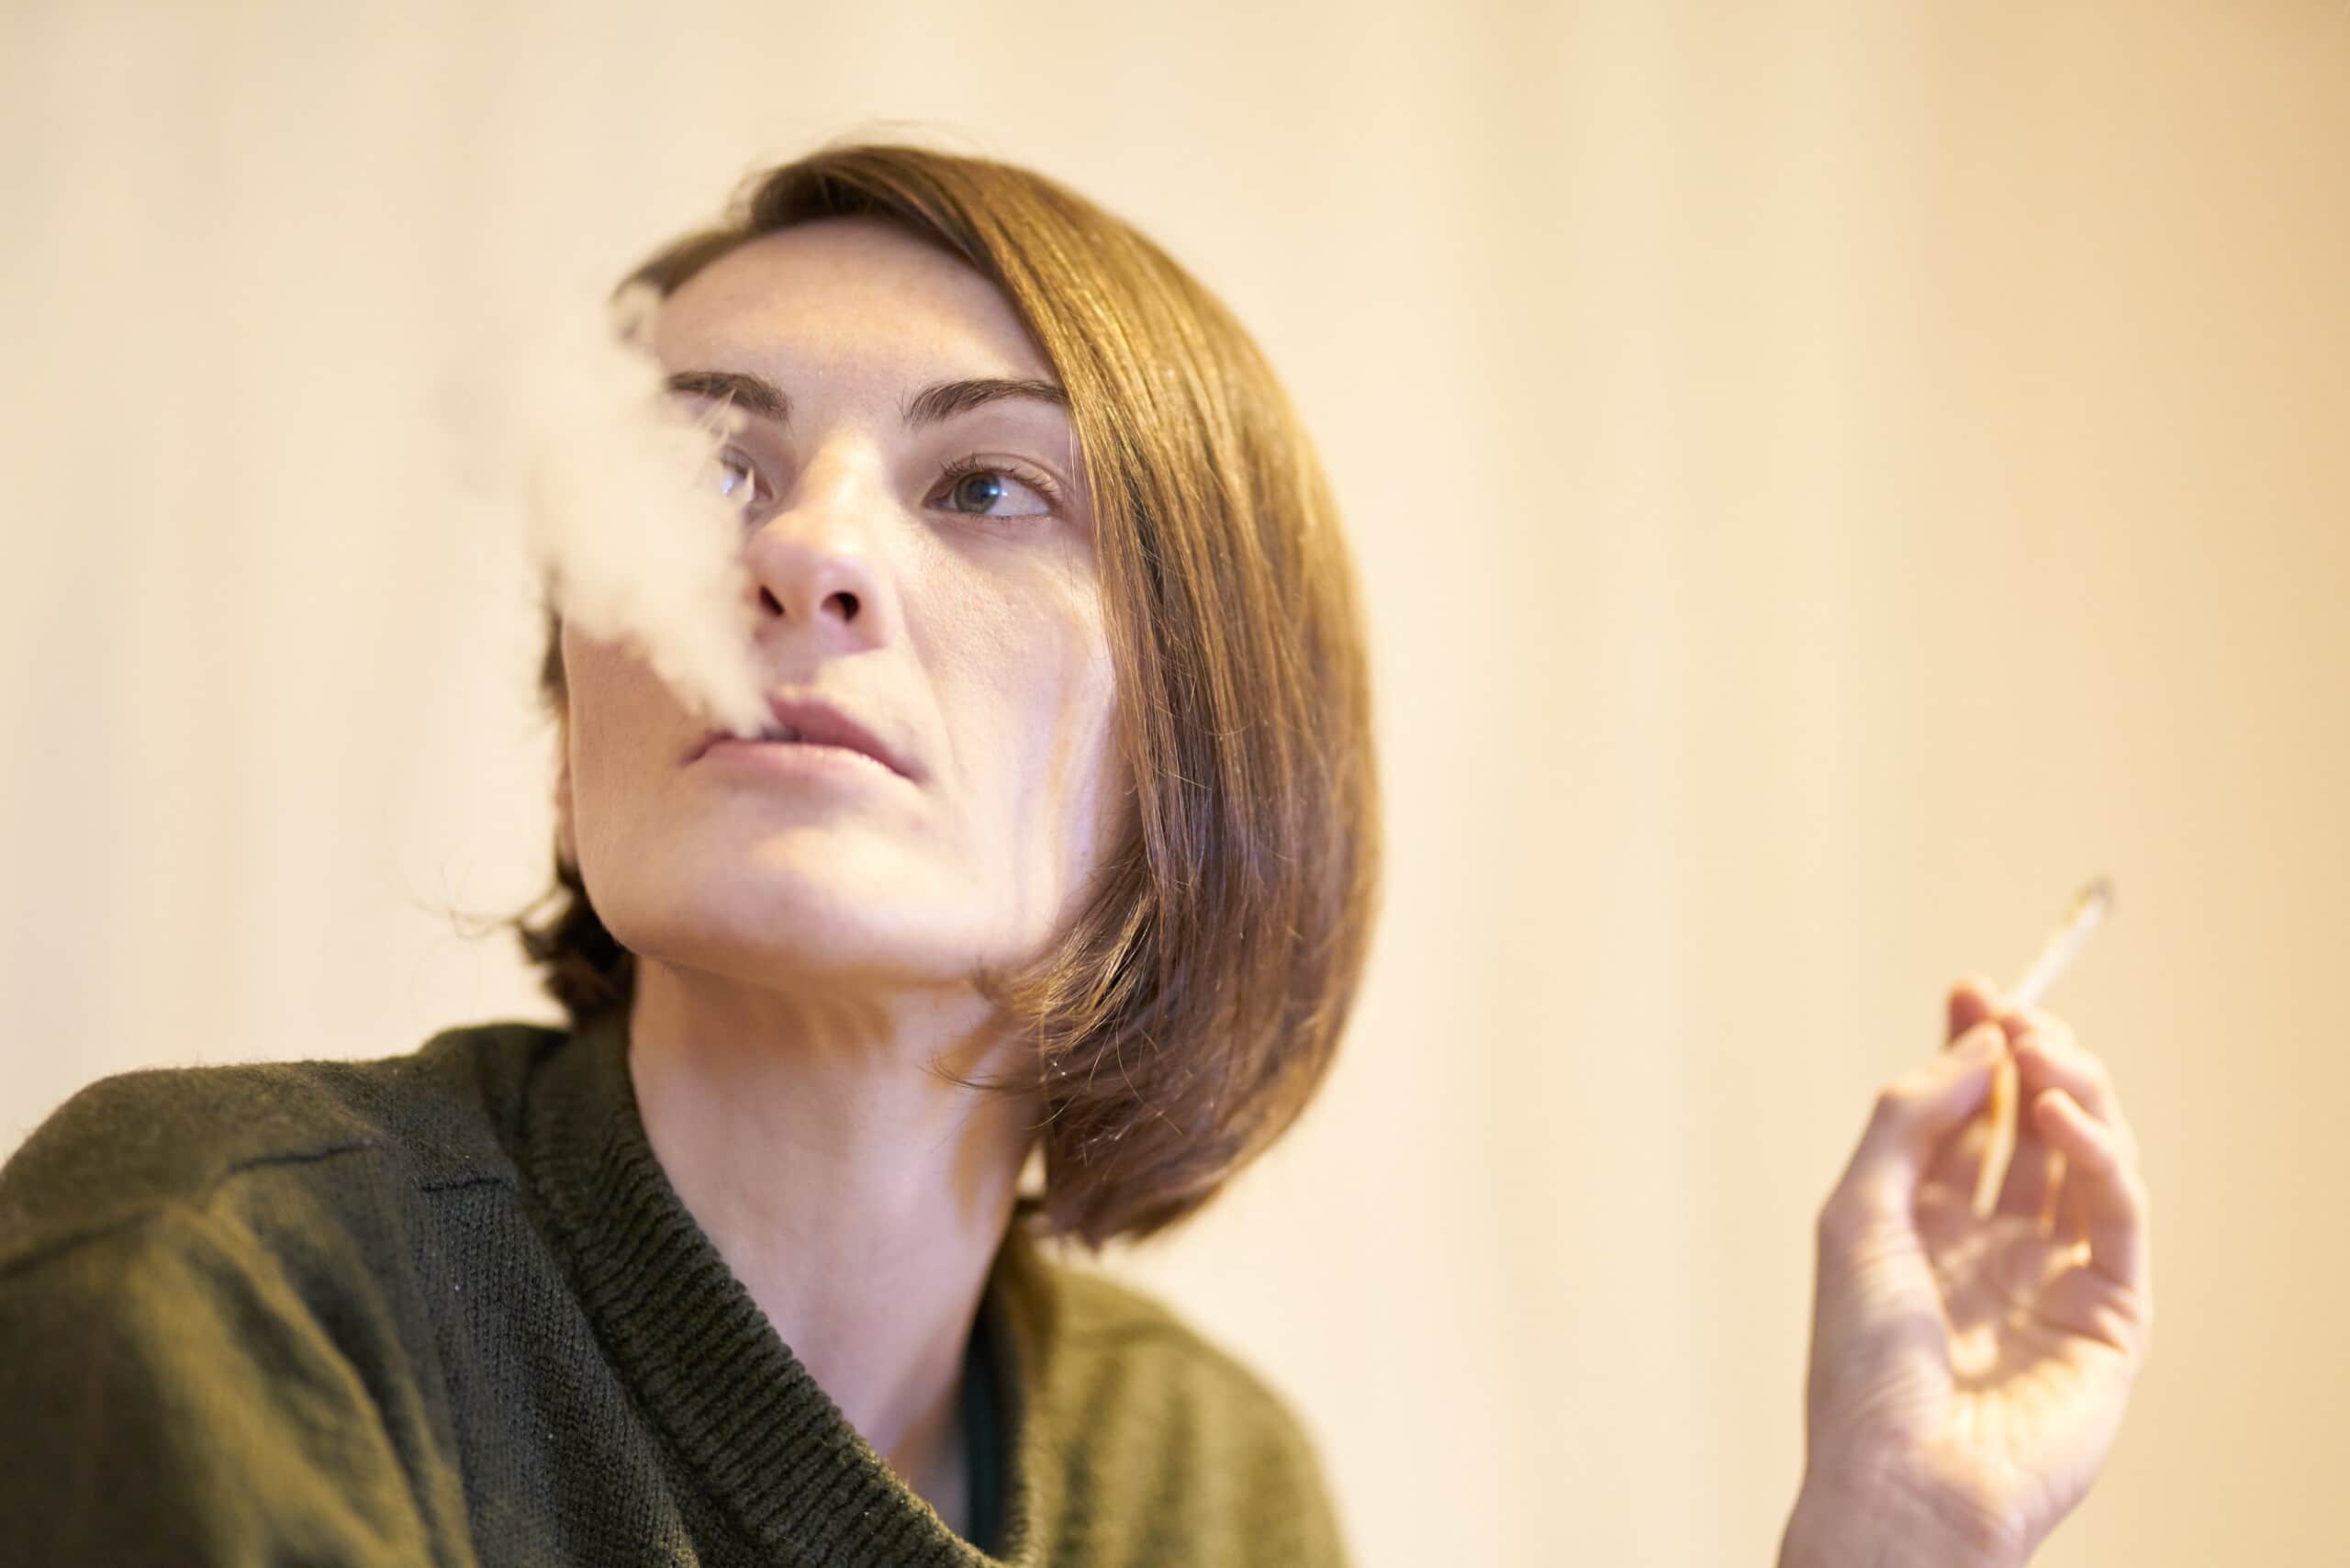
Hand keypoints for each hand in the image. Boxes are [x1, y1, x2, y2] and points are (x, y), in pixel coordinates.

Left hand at [1786, 977, 2154, 1565]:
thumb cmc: (1861, 1364)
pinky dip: (2098, 1155)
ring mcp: (2051, 1280)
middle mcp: (1988, 1248)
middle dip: (2027, 1061)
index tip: (1973, 987)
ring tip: (2041, 1049)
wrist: (1902, 1477)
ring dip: (2070, 1093)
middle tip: (2018, 1016)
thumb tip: (1976, 1041)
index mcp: (1920, 1228)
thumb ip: (1910, 1121)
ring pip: (2082, 1162)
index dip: (1970, 1051)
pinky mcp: (2109, 1317)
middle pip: (2027, 1130)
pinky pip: (2114, 1216)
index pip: (1961, 1120)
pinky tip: (2060, 1114)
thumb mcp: (1856, 1215)